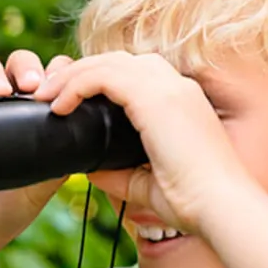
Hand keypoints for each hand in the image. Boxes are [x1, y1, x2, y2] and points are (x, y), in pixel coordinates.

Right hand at [0, 49, 74, 242]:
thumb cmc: (15, 202)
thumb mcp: (46, 183)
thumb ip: (62, 159)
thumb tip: (83, 137)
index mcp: (39, 112)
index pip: (52, 76)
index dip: (59, 72)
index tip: (63, 87)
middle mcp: (11, 102)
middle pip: (20, 65)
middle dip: (26, 68)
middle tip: (31, 86)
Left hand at [32, 51, 248, 233]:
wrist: (221, 206)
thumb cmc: (194, 203)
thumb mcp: (148, 185)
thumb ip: (119, 174)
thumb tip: (88, 170)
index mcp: (181, 103)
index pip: (134, 74)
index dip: (99, 80)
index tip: (70, 102)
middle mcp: (177, 87)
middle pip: (118, 61)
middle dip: (80, 72)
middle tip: (48, 94)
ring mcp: (168, 88)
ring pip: (107, 62)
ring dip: (72, 76)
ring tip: (46, 97)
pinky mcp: (156, 98)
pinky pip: (104, 77)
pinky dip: (77, 85)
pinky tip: (59, 106)